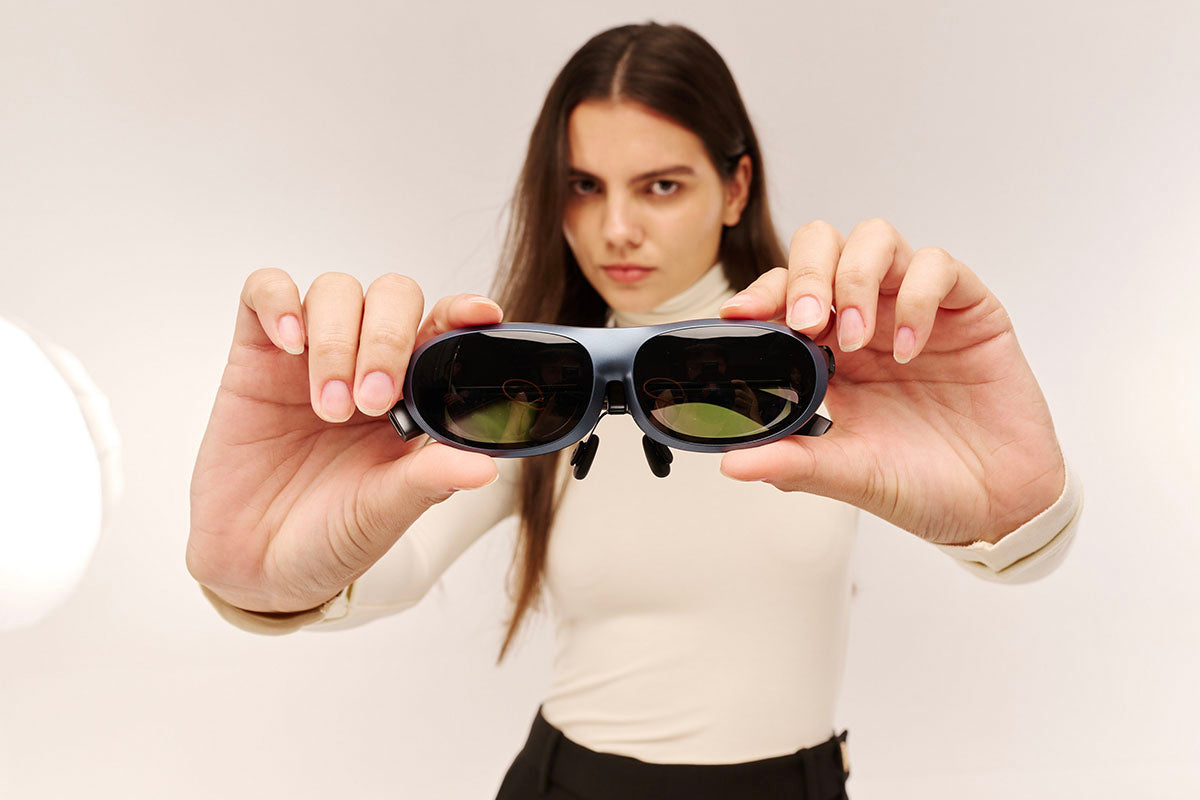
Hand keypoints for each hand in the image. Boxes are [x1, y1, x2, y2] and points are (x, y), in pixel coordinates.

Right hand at [186, 269, 504, 611]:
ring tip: (328, 407)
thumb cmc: (333, 535)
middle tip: (373, 401)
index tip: (482, 315)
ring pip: (336, 291)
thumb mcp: (388, 510)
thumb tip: (487, 466)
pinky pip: (263, 292)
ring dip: (338, 340)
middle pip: (392, 297)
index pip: (445, 330)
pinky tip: (288, 343)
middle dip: (388, 338)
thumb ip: (432, 480)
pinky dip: (278, 302)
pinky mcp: (255, 356)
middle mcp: (368, 364)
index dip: (463, 312)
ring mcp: (311, 356)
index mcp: (414, 394)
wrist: (259, 567)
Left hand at [717, 219, 1065, 545]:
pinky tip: (910, 347)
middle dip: (805, 272)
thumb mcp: (844, 473)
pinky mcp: (968, 308)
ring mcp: (914, 308)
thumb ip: (790, 462)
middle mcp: (866, 319)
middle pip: (823, 245)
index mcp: (827, 352)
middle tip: (804, 323)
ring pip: (875, 239)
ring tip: (857, 339)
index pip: (782, 293)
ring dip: (855, 279)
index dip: (760, 293)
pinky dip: (916, 297)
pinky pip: (936, 266)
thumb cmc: (918, 485)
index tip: (740, 315)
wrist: (994, 508)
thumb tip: (731, 463)